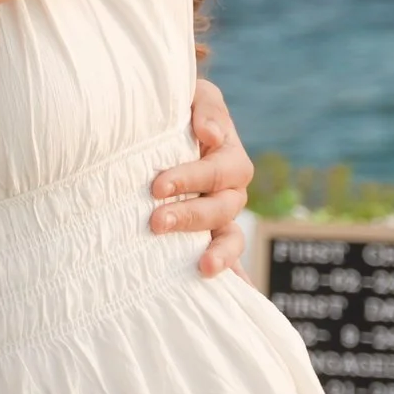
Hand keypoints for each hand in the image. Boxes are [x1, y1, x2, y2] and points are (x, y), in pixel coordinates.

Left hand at [150, 77, 251, 277]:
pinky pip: (227, 259)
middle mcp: (229, 189)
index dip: (191, 179)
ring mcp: (220, 215)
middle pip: (222, 207)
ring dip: (220, 253)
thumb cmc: (176, 108)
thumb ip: (205, 109)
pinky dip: (234, 278)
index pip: (218, 170)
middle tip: (156, 222)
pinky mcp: (207, 236)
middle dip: (190, 216)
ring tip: (202, 267)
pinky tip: (236, 298)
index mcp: (227, 155)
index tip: (156, 186)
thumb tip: (210, 135)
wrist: (157, 122)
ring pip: (230, 237)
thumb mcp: (192, 95)